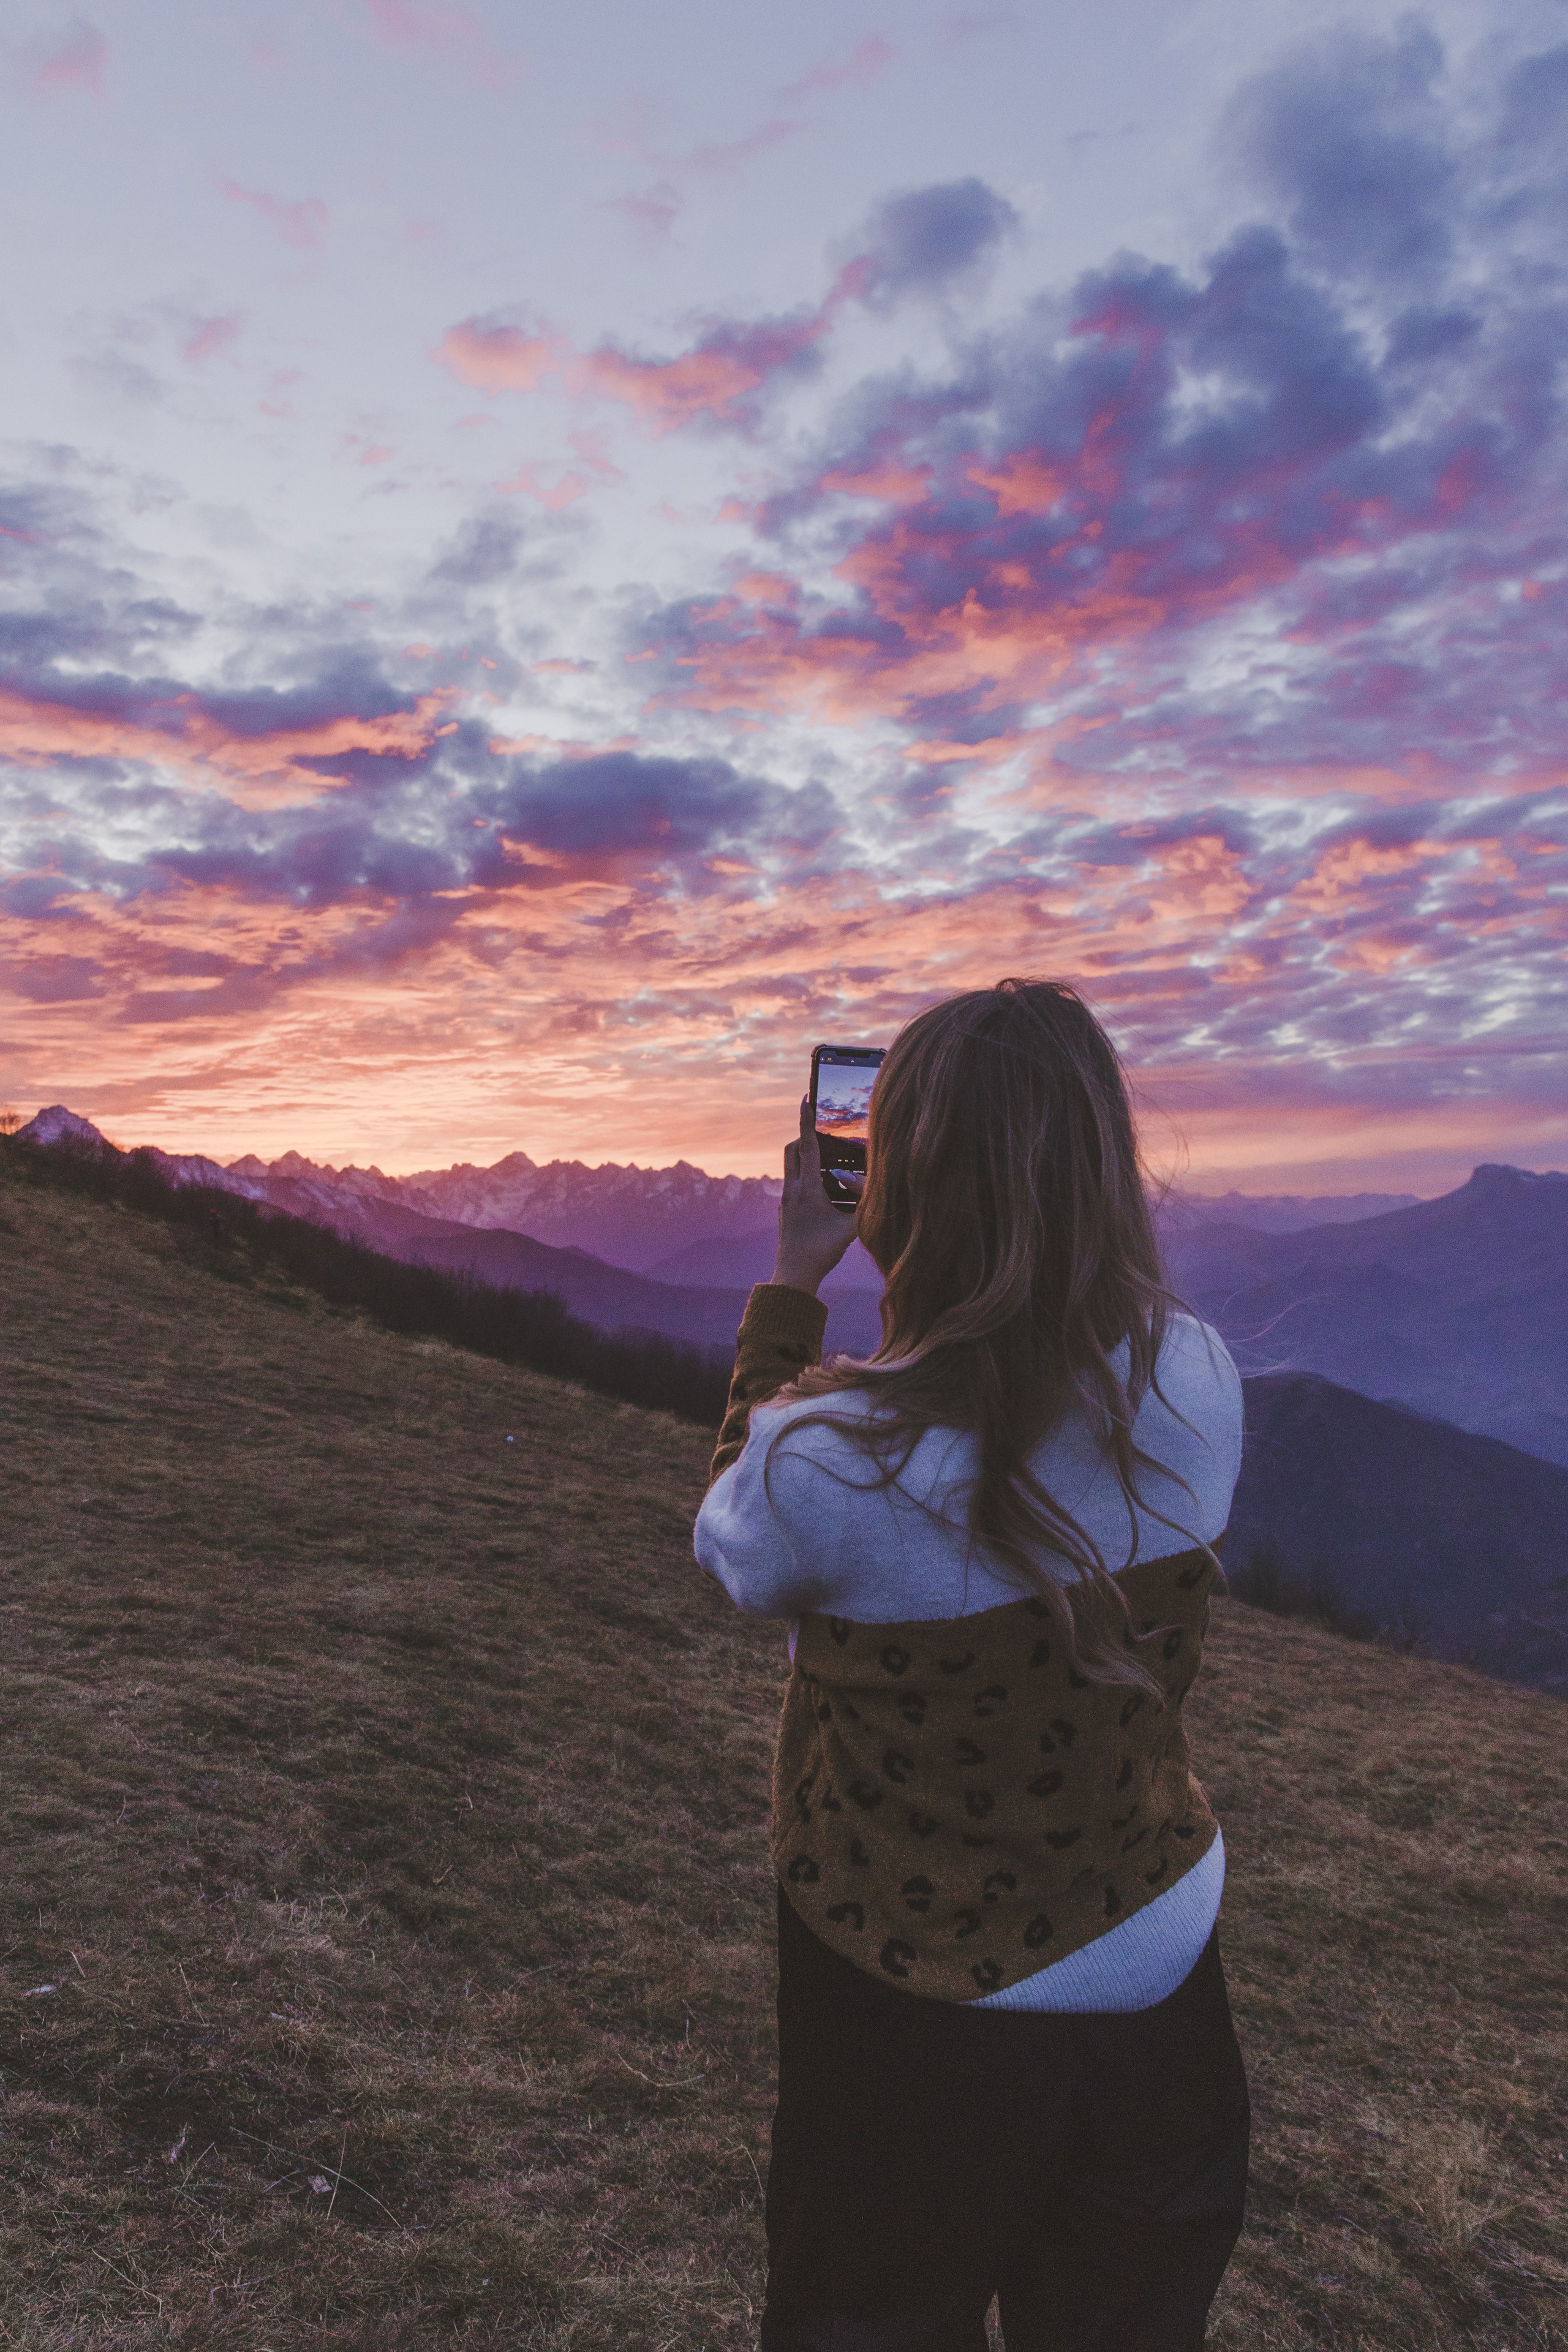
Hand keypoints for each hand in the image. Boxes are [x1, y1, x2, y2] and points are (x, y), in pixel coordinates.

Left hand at [772, 1097, 860, 1296]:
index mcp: (807, 1189)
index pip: (806, 1145)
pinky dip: (806, 1177)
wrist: (793, 1276)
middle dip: (805, 1136)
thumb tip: (879, 1185)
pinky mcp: (785, 1211)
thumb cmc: (821, 1252)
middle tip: (822, 1132)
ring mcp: (786, 1201)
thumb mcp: (850, 1229)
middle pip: (793, 1150)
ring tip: (827, 1162)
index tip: (805, 1098)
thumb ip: (865, 1205)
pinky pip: (794, 1184)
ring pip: (791, 1167)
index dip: (806, 1120)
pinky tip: (823, 1191)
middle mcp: (792, 1191)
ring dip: (805, 1157)